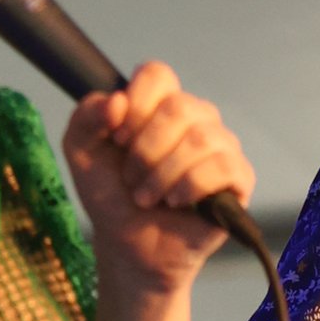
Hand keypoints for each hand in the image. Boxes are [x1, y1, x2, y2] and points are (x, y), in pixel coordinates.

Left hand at [63, 61, 253, 294]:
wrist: (129, 246)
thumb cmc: (111, 196)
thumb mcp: (81, 152)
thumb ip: (87, 117)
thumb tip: (117, 100)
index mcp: (161, 104)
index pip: (158, 74)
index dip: (136, 103)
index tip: (118, 139)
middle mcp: (197, 119)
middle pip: (180, 106)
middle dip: (146, 149)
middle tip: (131, 179)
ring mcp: (221, 147)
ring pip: (201, 138)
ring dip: (163, 172)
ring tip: (148, 197)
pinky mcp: (238, 179)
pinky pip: (223, 166)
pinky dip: (191, 186)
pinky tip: (175, 201)